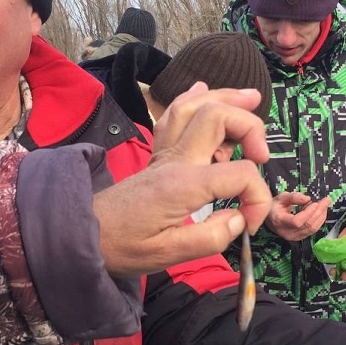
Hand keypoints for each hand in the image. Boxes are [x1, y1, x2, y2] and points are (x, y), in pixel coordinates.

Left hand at [94, 83, 271, 275]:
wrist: (80, 235)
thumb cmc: (122, 247)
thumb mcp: (168, 255)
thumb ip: (211, 238)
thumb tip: (240, 220)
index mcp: (184, 185)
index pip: (240, 175)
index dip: (258, 198)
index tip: (251, 225)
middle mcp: (176, 160)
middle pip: (217, 117)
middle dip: (250, 126)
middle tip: (264, 154)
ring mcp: (165, 154)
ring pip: (194, 106)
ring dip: (225, 98)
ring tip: (252, 99)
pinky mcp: (157, 157)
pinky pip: (173, 116)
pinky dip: (192, 99)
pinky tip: (202, 89)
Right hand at [264, 192, 330, 240]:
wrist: (271, 218)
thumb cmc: (275, 206)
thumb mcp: (281, 197)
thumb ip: (293, 197)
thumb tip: (307, 198)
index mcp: (279, 221)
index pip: (296, 221)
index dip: (308, 213)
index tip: (315, 203)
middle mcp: (287, 232)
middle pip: (307, 225)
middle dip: (319, 212)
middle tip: (326, 200)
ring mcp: (294, 237)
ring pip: (312, 229)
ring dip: (321, 216)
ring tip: (324, 204)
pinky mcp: (299, 238)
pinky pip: (312, 231)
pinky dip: (319, 220)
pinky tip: (321, 212)